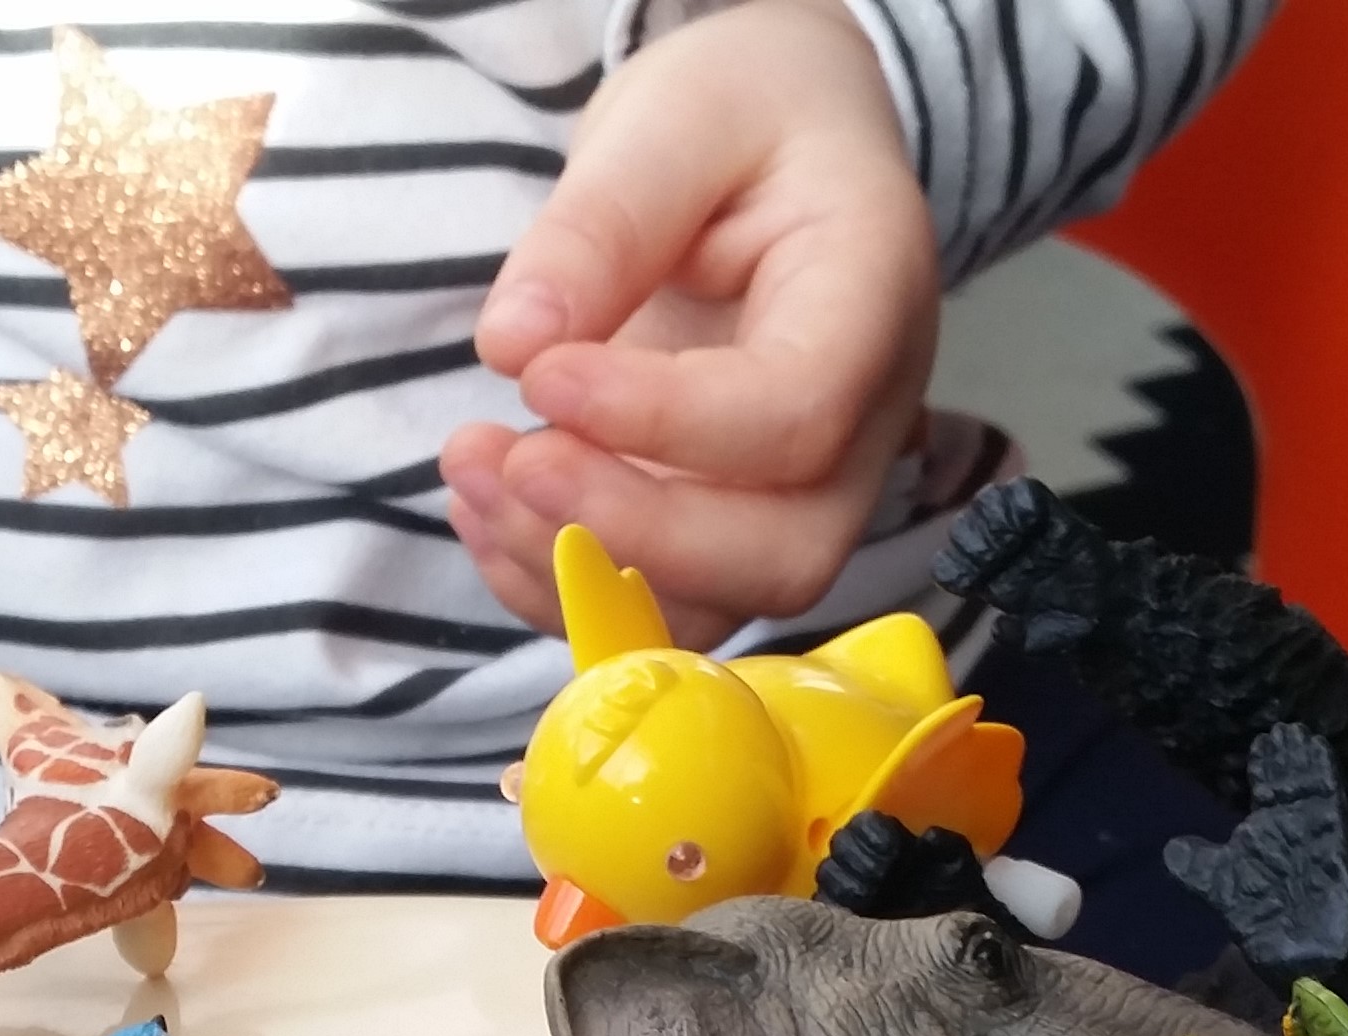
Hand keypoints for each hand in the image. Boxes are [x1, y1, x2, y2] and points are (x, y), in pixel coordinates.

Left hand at [444, 0, 934, 647]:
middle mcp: (862, 423)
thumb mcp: (676, 117)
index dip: (662, 424)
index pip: (796, 413)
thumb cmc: (746, 117)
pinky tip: (487, 502)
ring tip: (475, 469)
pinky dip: (561, 582)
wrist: (782, 143)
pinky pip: (661, 605)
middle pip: (781, 552)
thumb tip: (513, 343)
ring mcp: (804, 491)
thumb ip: (603, 221)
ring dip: (579, 572)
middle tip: (508, 456)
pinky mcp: (731, 524)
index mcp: (871, 299)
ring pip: (717, 603)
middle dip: (627, 532)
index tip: (541, 377)